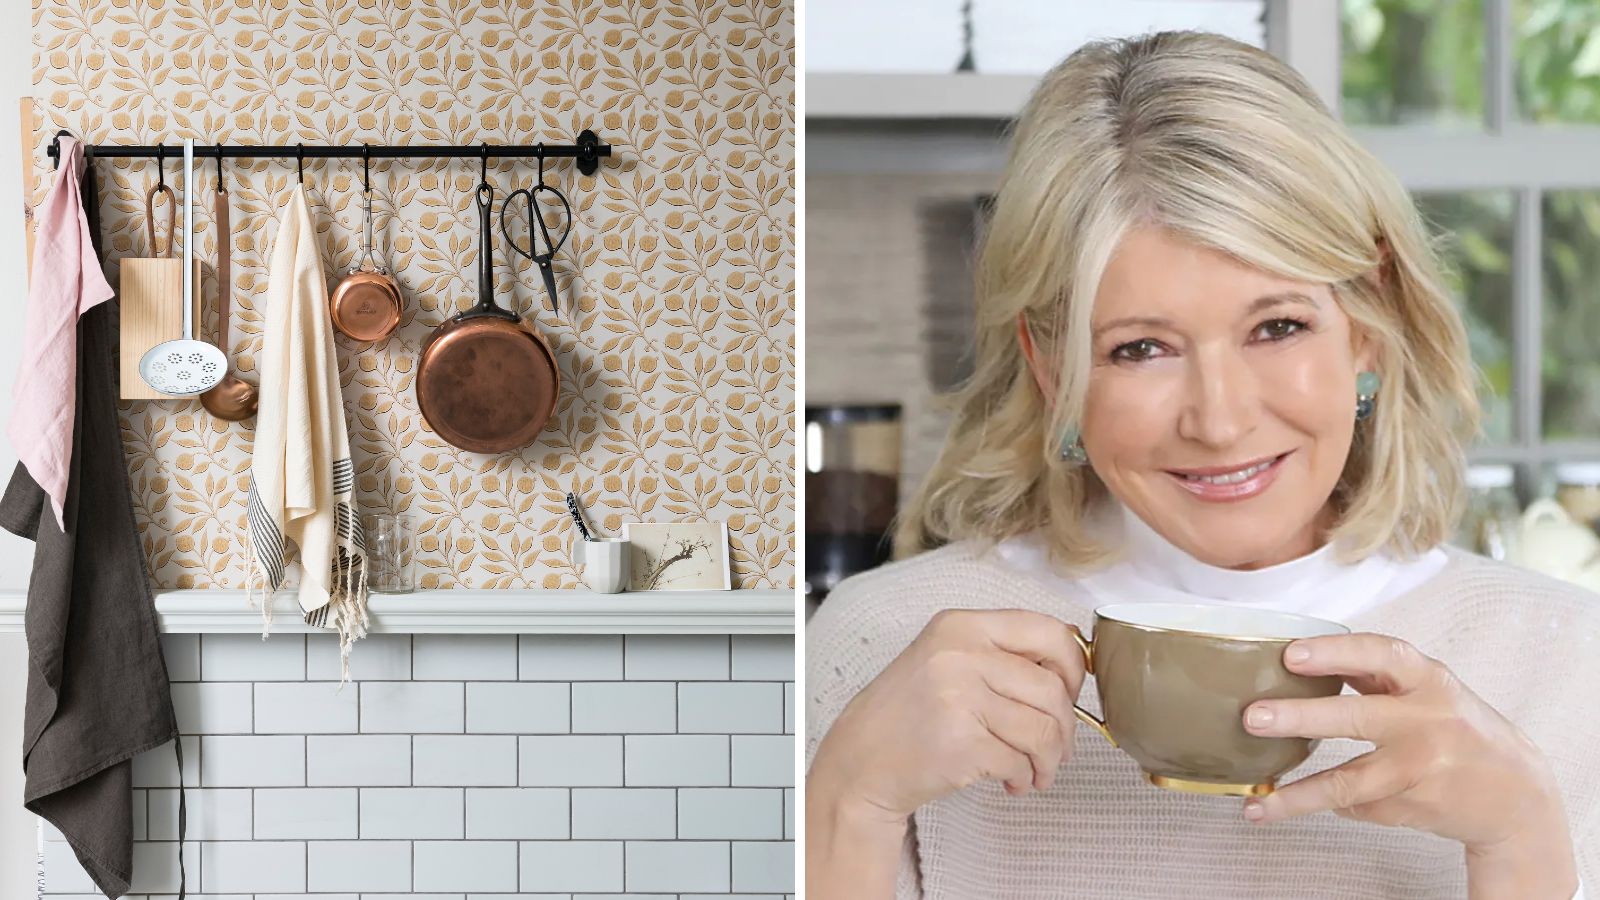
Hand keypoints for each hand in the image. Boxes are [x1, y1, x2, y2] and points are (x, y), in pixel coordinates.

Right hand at [808, 608, 1087, 822]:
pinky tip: (1011, 782)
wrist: (861, 761)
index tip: (1071, 692)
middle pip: (1053, 689)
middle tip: (1057, 747)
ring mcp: (960, 697)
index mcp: (962, 625)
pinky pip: (1021, 762)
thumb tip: (1076, 670)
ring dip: (1051, 760)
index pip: (1049, 632)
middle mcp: (960, 654)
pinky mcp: (962, 743)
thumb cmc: (910, 713)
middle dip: (1065, 728)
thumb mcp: (947, 659)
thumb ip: (1001, 655)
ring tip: (1037, 771)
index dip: (1074, 667)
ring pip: (1044, 730)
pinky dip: (1024, 778)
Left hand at [1240, 633, 1575, 895]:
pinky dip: (1324, 804)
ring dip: (1297, 796)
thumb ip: (1375, 673)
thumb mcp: (1429, 689)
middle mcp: (1428, 722)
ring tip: (1254, 800)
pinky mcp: (1414, 806)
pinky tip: (1287, 806)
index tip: (1290, 654)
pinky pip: (1357, 805)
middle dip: (1301, 717)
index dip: (1334, 652)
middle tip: (1253, 717)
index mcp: (1429, 681)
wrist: (1517, 793)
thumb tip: (1299, 654)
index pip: (1381, 655)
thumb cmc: (1458, 727)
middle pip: (1358, 718)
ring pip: (1350, 782)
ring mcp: (1421, 769)